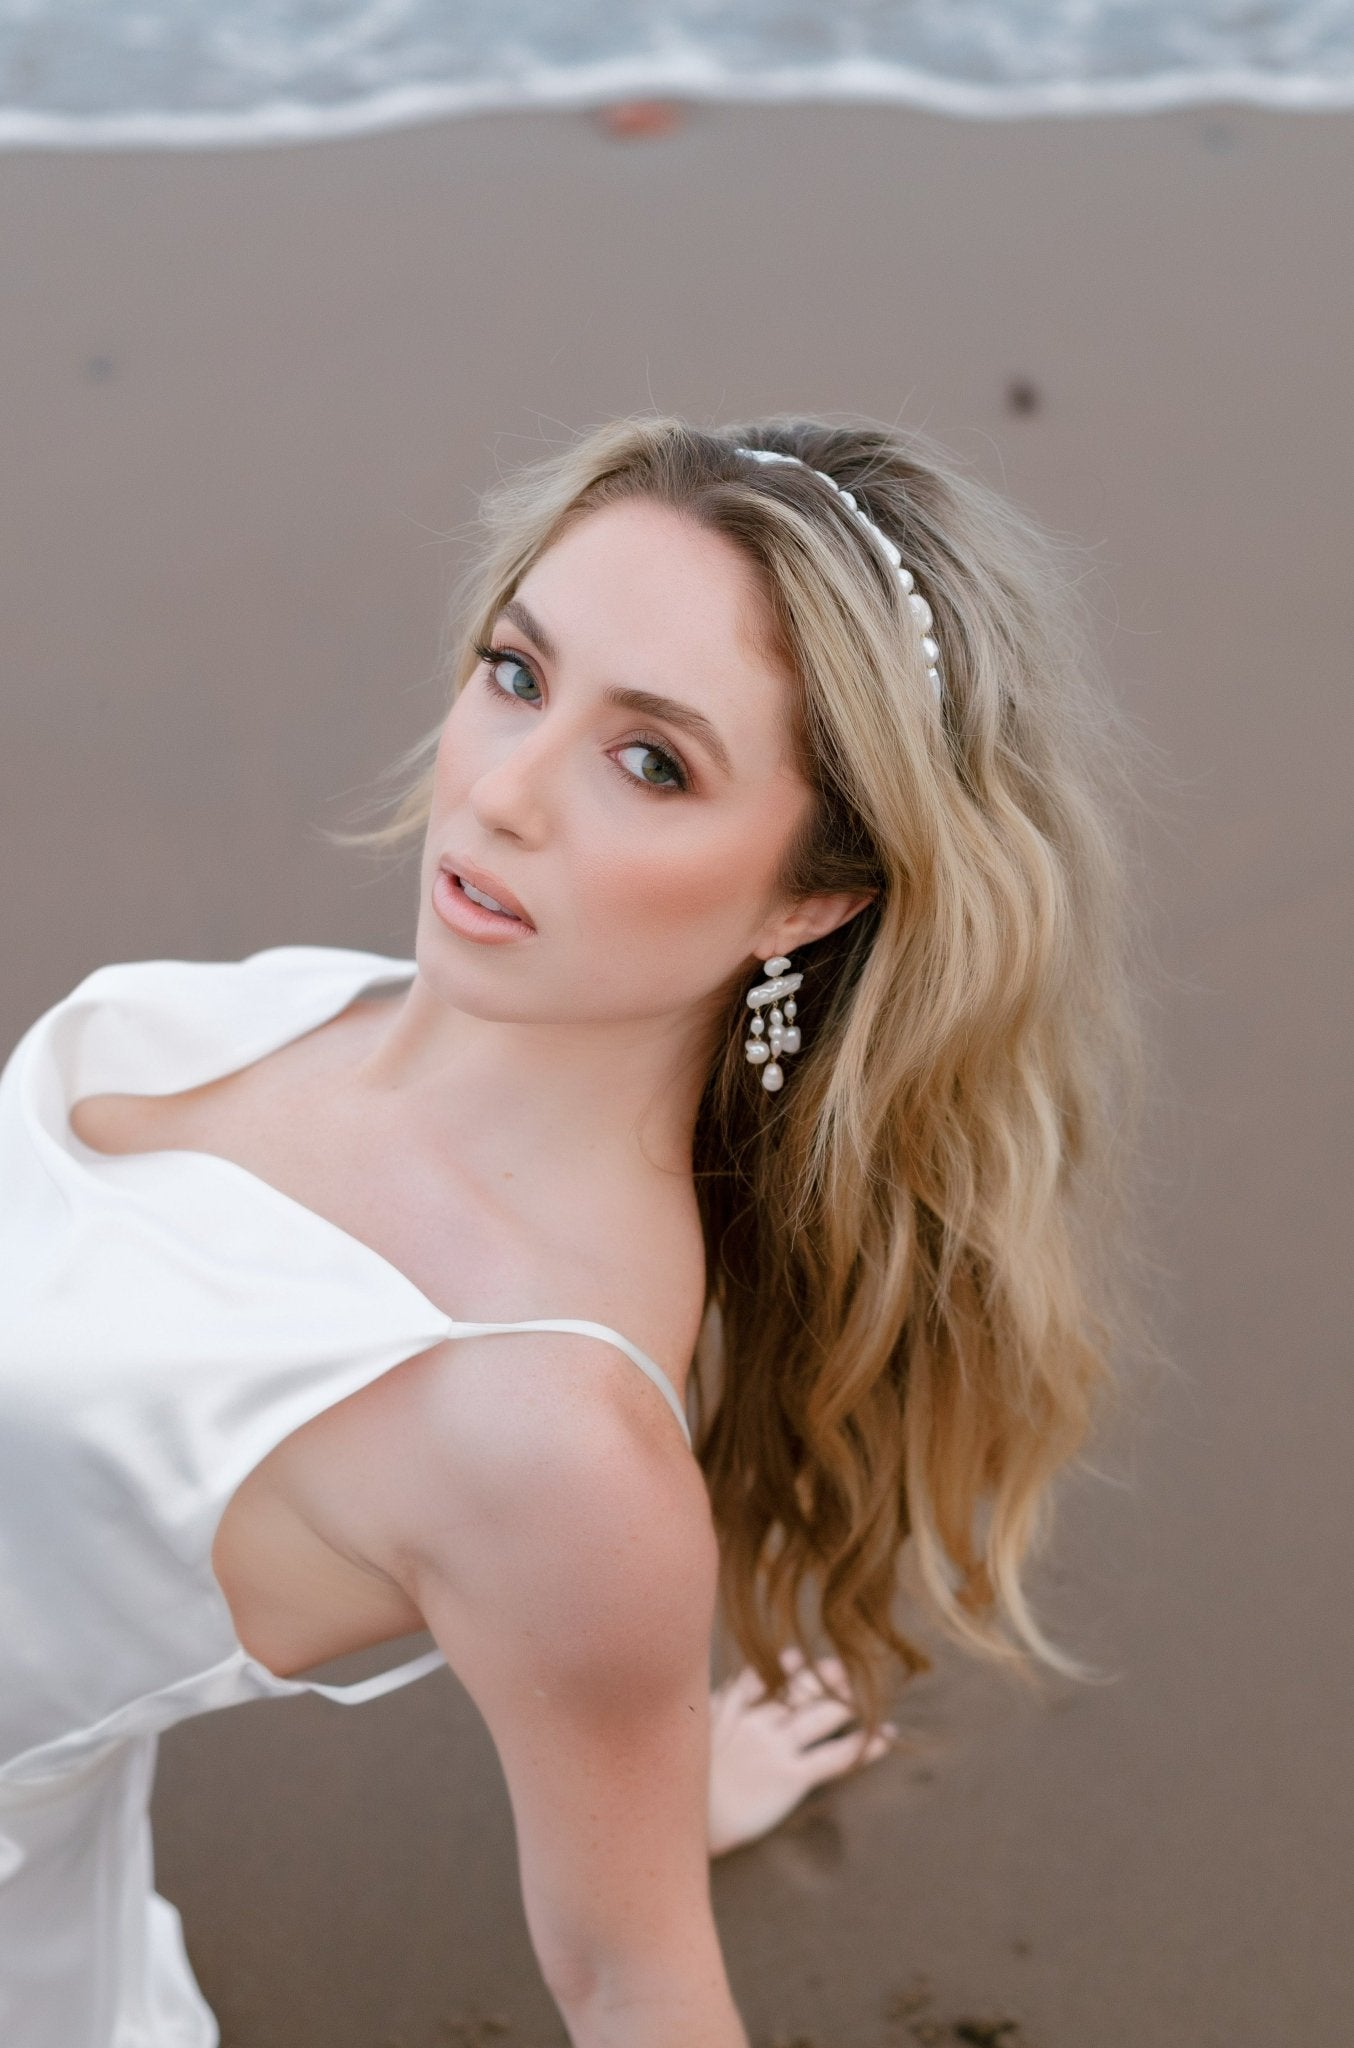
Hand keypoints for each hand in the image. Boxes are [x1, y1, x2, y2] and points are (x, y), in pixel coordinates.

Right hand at [707, 1646, 897, 1856]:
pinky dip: (863, 1745)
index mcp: (736, 1705)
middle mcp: (760, 1720)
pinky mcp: (790, 1778)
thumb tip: (753, 1674)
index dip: (795, 1665)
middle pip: (804, 1688)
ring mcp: (776, 1748)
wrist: (691, 1820)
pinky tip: (883, 1737)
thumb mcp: (700, 1726)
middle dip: (829, 1676)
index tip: (806, 1658)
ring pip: (824, 1714)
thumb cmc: (693, 1776)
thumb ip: (726, 1698)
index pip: (773, 1676)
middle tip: (850, 1671)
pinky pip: (835, 1756)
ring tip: (871, 1697)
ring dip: (851, 1702)